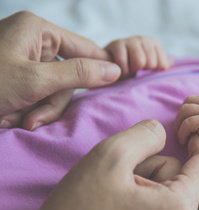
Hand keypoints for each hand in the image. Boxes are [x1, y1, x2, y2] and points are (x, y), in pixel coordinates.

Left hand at [0, 11, 121, 129]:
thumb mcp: (35, 80)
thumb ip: (79, 73)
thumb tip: (114, 70)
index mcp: (38, 30)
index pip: (85, 48)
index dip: (99, 68)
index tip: (117, 84)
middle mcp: (33, 41)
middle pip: (69, 76)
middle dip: (51, 102)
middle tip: (33, 118)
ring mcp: (24, 60)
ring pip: (54, 91)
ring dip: (37, 110)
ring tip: (17, 119)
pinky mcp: (17, 77)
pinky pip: (38, 96)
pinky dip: (27, 111)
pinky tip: (9, 117)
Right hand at [0, 120, 198, 209]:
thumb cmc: (79, 207)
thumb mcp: (111, 154)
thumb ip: (147, 134)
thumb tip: (164, 133)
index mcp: (179, 209)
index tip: (186, 132)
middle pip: (185, 182)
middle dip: (159, 171)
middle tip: (126, 178)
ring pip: (174, 200)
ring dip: (152, 190)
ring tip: (121, 198)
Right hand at [105, 36, 173, 76]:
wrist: (111, 62)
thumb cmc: (132, 64)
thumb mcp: (149, 64)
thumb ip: (161, 63)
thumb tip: (171, 63)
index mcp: (153, 43)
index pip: (162, 63)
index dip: (154, 70)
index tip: (146, 69)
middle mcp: (142, 39)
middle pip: (151, 63)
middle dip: (143, 70)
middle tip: (135, 68)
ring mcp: (129, 40)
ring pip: (140, 62)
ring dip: (133, 70)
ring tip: (128, 68)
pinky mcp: (116, 45)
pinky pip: (124, 63)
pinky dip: (123, 70)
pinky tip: (120, 69)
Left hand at [175, 95, 198, 161]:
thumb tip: (185, 120)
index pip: (192, 99)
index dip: (183, 112)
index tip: (182, 126)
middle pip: (187, 104)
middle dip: (179, 118)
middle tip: (180, 133)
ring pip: (185, 111)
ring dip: (179, 125)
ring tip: (182, 138)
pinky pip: (188, 122)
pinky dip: (182, 132)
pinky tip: (184, 142)